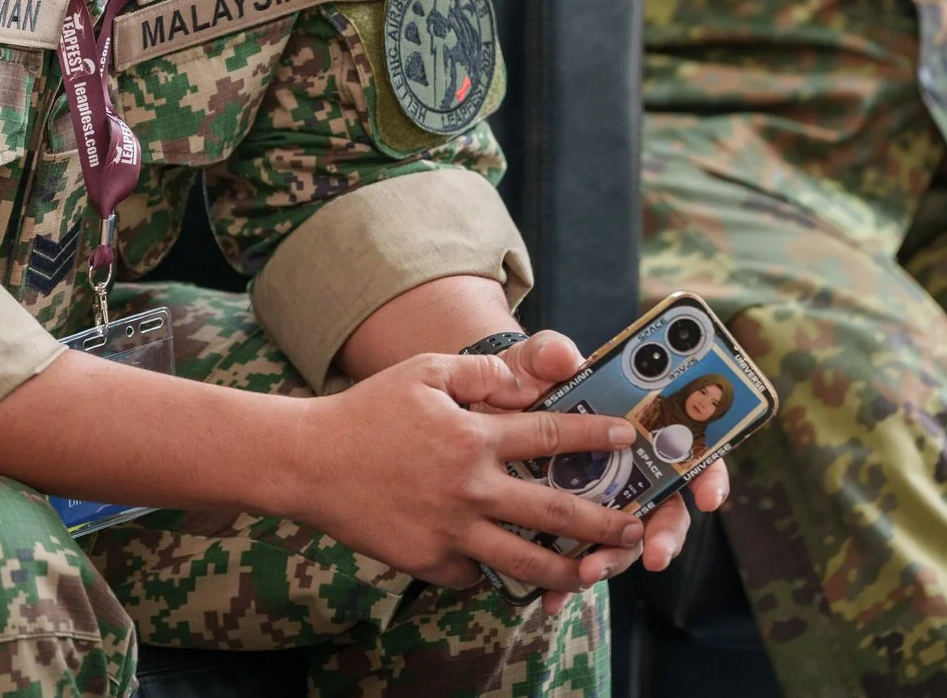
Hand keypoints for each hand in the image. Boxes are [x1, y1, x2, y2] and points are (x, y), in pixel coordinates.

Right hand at [283, 351, 649, 598]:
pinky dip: (494, 573)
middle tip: (637, 528)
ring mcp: (450, 530)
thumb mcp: (426, 372)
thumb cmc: (370, 410)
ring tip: (595, 574)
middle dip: (603, 522)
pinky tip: (514, 572)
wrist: (309, 462)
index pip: (552, 434)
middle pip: (554, 511)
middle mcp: (470, 487)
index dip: (595, 435)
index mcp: (474, 435)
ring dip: (567, 570)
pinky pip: (475, 574)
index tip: (628, 438)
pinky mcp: (428, 561)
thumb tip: (529, 379)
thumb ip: (482, 372)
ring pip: (524, 561)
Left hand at [474, 333, 727, 605]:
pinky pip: (577, 560)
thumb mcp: (534, 360)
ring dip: (613, 562)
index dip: (709, 474)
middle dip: (664, 536)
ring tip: (587, 574)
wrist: (484, 406)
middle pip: (665, 508)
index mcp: (637, 426)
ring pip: (623, 541)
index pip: (691, 450)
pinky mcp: (566, 528)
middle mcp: (628, 470)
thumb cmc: (527, 378)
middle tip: (654, 554)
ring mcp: (600, 502)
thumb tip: (564, 356)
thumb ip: (549, 353)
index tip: (710, 497)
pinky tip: (552, 597)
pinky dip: (566, 582)